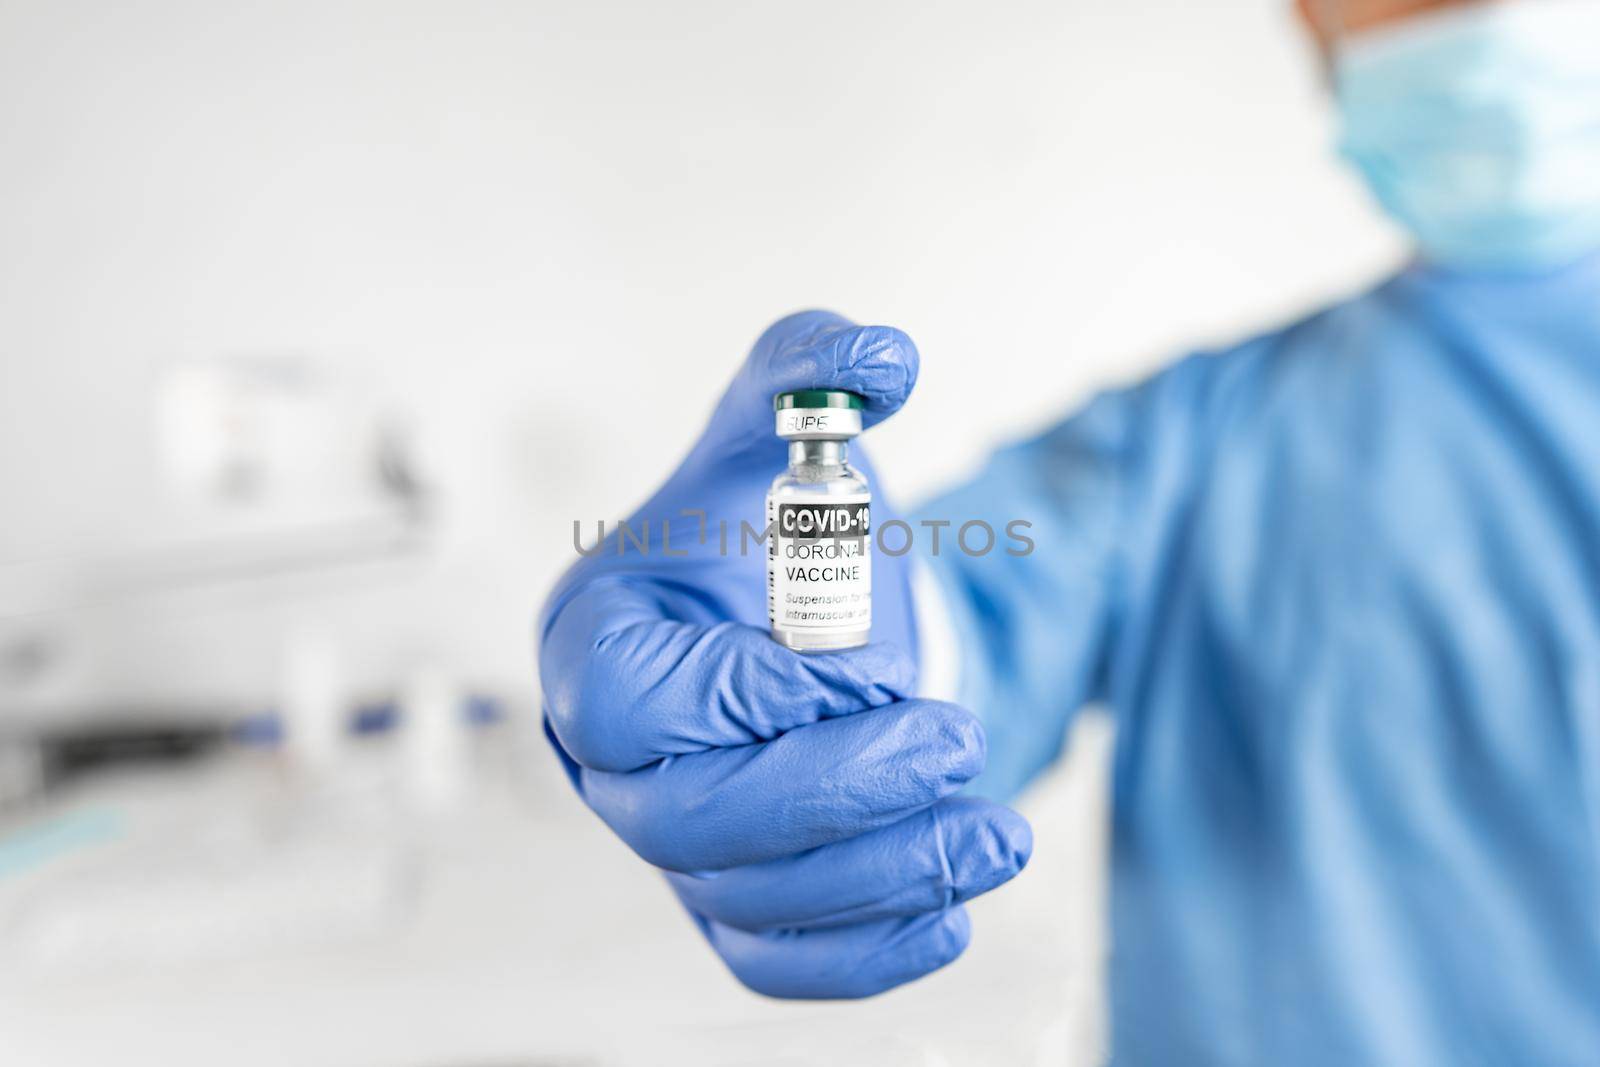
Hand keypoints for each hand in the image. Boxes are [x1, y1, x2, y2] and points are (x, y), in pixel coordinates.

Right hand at [538, 311, 1031, 997]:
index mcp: (593, 638)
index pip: (623, 703)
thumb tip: (884, 359)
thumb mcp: (786, 422)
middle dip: (835, 795)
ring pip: (747, 899)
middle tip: (953, 749)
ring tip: (994, 833)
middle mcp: (608, 755)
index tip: (849, 666)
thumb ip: (815, 366)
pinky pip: (775, 958)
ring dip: (880, 876)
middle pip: (687, 822)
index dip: (734, 698)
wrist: (793, 609)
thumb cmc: (770, 520)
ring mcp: (664, 837)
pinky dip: (863, 954)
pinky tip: (953, 916)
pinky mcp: (729, 893)